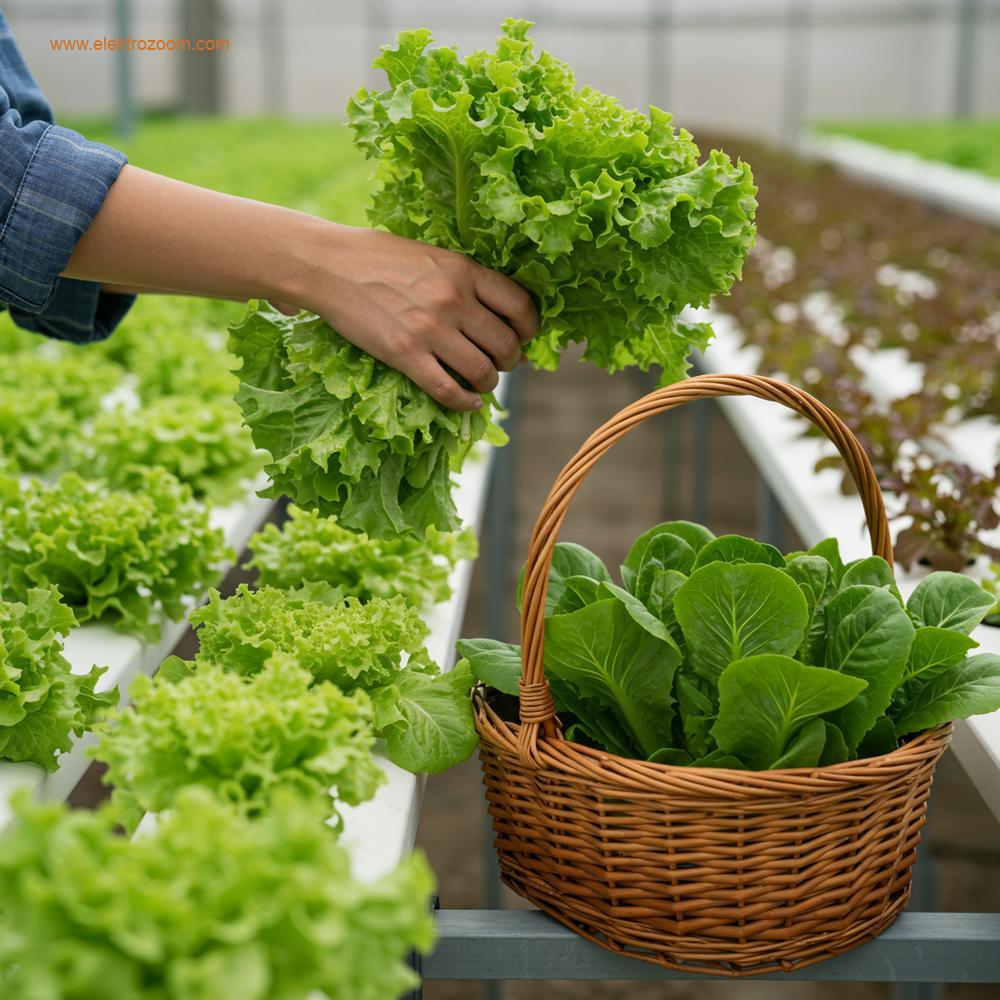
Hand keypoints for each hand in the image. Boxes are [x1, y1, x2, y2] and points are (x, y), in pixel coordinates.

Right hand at [305, 227, 538, 409]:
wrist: (328, 264)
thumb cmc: (379, 257)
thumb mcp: (432, 256)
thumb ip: (465, 281)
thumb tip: (497, 315)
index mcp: (464, 270)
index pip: (519, 305)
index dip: (529, 328)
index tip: (523, 337)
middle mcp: (453, 300)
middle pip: (505, 344)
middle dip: (510, 361)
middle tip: (501, 363)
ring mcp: (430, 330)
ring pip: (482, 372)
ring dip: (488, 383)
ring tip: (481, 382)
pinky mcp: (404, 355)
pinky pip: (447, 390)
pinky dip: (464, 403)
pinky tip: (468, 403)